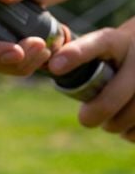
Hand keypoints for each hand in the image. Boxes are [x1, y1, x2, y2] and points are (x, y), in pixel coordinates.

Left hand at [49, 21, 134, 141]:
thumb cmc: (119, 55)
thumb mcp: (105, 48)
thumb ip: (80, 59)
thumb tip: (47, 69)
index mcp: (118, 40)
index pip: (98, 43)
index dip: (77, 54)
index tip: (55, 66)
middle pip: (115, 95)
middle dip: (96, 113)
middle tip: (86, 119)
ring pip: (131, 114)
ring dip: (116, 124)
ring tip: (111, 123)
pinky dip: (133, 132)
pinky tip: (129, 127)